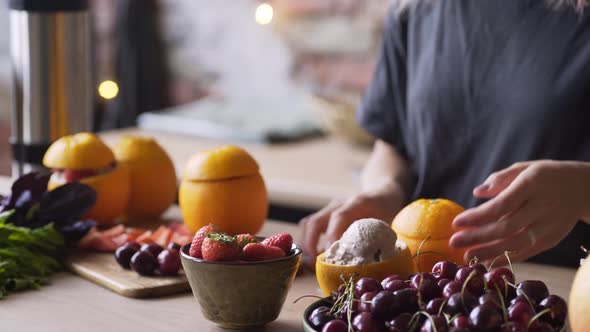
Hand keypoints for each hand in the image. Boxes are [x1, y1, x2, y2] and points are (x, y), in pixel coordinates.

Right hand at [299, 187, 403, 268]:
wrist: (381, 193)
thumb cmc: (386, 210)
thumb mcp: (390, 222)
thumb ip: (383, 240)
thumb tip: (376, 266)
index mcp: (358, 203)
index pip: (339, 217)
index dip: (332, 235)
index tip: (330, 254)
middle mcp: (339, 204)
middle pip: (316, 221)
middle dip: (311, 244)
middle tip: (316, 263)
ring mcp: (329, 208)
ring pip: (308, 224)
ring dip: (307, 244)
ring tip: (312, 263)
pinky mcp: (325, 215)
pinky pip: (310, 226)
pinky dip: (309, 241)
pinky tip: (316, 256)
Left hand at [450, 160, 589, 263]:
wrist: (584, 188)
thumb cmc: (545, 176)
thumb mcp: (524, 168)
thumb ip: (500, 179)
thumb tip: (477, 192)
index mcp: (532, 185)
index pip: (501, 205)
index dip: (478, 216)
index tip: (456, 222)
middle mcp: (542, 207)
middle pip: (506, 227)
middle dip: (477, 237)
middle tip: (454, 242)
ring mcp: (548, 226)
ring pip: (516, 243)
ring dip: (489, 253)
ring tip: (467, 256)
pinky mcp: (552, 239)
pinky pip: (527, 252)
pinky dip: (507, 259)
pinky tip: (487, 263)